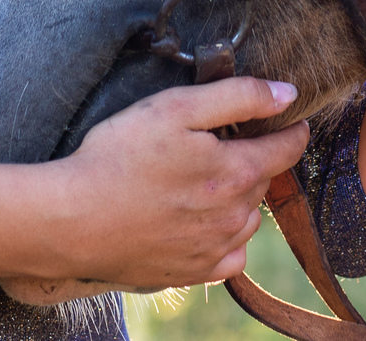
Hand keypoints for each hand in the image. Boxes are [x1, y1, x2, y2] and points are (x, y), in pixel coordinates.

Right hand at [11, 77, 308, 294]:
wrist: (74, 220)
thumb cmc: (120, 156)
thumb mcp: (176, 107)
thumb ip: (238, 96)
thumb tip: (288, 93)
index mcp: (237, 172)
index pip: (286, 148)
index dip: (291, 129)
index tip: (291, 119)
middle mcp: (235, 215)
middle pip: (264, 181)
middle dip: (255, 159)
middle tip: (226, 143)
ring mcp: (215, 249)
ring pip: (249, 218)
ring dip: (241, 198)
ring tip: (209, 181)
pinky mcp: (193, 273)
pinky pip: (230, 256)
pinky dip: (227, 238)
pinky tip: (204, 223)